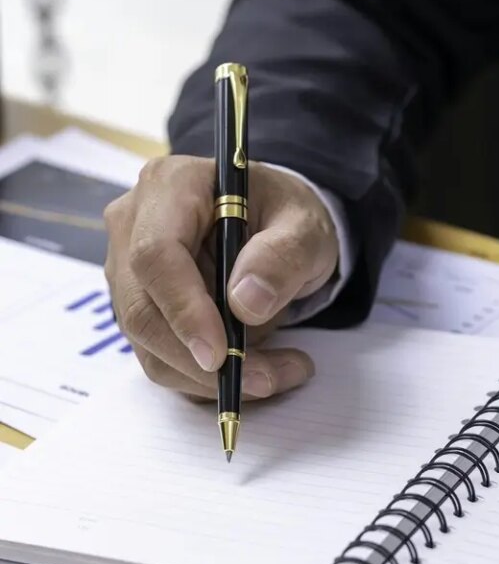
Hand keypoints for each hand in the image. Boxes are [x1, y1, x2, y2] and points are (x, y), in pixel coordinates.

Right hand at [105, 156, 339, 400]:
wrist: (276, 224)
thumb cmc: (285, 216)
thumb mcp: (305, 226)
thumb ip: (283, 257)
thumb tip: (245, 303)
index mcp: (171, 186)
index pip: (156, 254)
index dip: (184, 309)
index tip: (220, 355)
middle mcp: (134, 224)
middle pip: (143, 308)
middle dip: (200, 360)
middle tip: (266, 378)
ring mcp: (128, 268)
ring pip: (149, 343)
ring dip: (208, 377)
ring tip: (278, 372)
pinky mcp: (139, 305)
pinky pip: (159, 356)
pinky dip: (204, 378)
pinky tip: (255, 368)